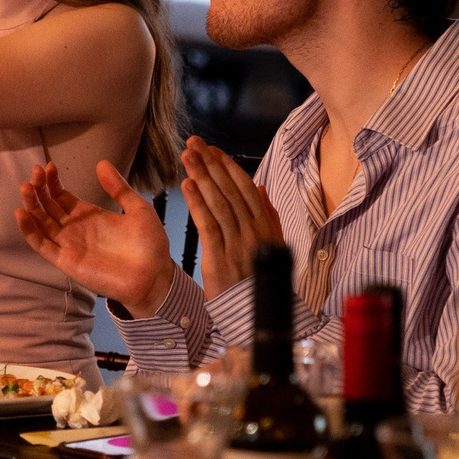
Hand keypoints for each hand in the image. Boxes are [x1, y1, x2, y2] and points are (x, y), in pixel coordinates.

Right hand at [12, 161, 173, 317]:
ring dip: (31, 204)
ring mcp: (69, 244)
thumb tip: (102, 163)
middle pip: (48, 206)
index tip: (48, 166)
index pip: (61, 196)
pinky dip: (29, 230)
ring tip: (26, 186)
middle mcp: (75, 229)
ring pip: (41, 222)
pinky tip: (22, 213)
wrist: (153, 277)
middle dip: (39, 188)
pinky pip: (42, 245)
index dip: (52, 182)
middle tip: (35, 172)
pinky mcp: (66, 260)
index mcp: (89, 215)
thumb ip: (119, 188)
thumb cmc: (150, 246)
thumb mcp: (138, 209)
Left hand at [180, 137, 285, 298]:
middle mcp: (253, 232)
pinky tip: (186, 185)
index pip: (246, 189)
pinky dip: (197, 203)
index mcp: (266, 227)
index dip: (228, 167)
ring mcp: (237, 244)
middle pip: (230, 191)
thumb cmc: (260, 280)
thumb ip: (268, 216)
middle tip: (194, 143)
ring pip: (218, 203)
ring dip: (201, 176)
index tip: (213, 150)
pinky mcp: (220, 258)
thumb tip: (261, 187)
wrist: (254, 315)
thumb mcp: (272, 246)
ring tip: (187, 156)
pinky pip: (208, 225)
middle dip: (211, 164)